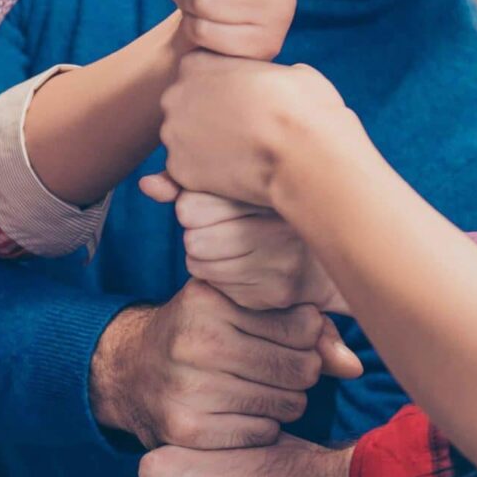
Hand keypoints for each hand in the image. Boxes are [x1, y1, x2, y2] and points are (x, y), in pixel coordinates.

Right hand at [89, 280, 336, 450]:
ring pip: (287, 405)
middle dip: (302, 374)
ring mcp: (188, 387)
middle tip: (279, 372)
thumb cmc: (199, 334)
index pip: (302, 326)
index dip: (307, 338)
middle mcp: (196, 341)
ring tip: (260, 391)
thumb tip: (355, 367)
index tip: (291, 340)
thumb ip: (303, 330)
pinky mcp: (186, 429)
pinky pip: (262, 434)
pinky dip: (263, 427)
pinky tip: (242, 413)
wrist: (129, 371)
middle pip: (300, 369)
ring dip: (286, 403)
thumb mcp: (239, 312)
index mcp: (210, 300)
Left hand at [141, 177, 346, 313]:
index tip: (217, 205)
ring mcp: (279, 263)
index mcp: (269, 190)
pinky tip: (245, 266)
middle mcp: (279, 227)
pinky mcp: (275, 293)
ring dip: (205, 257)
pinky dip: (222, 278)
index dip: (193, 206)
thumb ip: (189, 183)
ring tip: (233, 246)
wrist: (329, 252)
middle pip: (192, 239)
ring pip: (199, 263)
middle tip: (223, 228)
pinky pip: (218, 286)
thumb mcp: (235, 187)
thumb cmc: (270, 210)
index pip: (190, 206)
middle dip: (198, 233)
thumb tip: (147, 184)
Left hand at [159, 53, 354, 210]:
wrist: (301, 152)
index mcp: (198, 62)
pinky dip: (207, 178)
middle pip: (185, 108)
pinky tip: (236, 175)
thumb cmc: (304, 108)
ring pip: (184, 142)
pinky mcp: (179, 169)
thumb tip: (277, 82)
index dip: (224, 91)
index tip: (246, 104)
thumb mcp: (290, 72)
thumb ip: (266, 74)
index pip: (199, 74)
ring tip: (243, 156)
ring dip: (206, 149)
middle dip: (208, 120)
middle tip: (243, 132)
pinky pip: (188, 173)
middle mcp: (176, 94)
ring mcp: (174, 134)